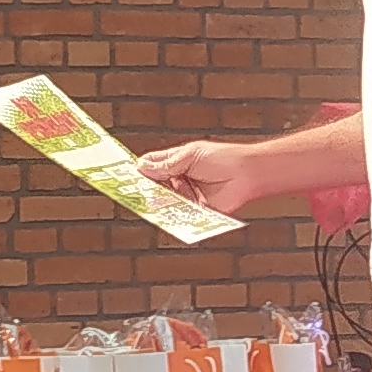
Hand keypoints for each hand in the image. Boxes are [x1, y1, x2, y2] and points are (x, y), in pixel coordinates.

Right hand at [135, 139, 260, 214]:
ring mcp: (188, 195)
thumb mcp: (189, 157)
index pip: (152, 164)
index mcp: (177, 161)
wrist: (246, 175)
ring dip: (158, 201)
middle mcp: (181, 179)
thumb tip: (143, 167)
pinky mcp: (196, 210)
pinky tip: (165, 212)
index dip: (140, 169)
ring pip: (166, 201)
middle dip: (146, 188)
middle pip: (156, 185)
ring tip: (150, 201)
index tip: (126, 174)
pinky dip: (172, 214)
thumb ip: (166, 165)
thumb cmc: (223, 159)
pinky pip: (181, 214)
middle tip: (134, 191)